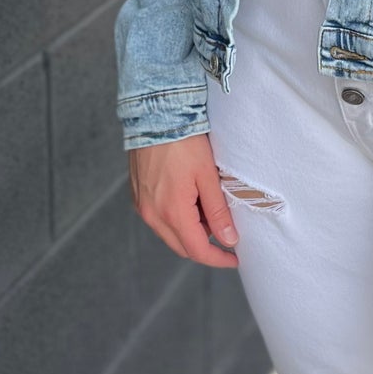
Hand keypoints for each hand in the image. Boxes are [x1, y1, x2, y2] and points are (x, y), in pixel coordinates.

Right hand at [128, 134, 240, 269]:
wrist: (155, 115)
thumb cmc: (184, 142)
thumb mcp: (208, 176)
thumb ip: (218, 211)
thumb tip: (228, 239)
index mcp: (172, 212)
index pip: (197, 250)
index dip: (218, 258)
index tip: (234, 258)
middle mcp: (152, 214)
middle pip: (181, 246)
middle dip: (205, 247)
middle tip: (226, 238)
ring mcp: (142, 205)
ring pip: (169, 233)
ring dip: (190, 232)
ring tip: (209, 212)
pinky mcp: (138, 195)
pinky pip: (158, 219)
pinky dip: (176, 219)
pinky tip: (190, 202)